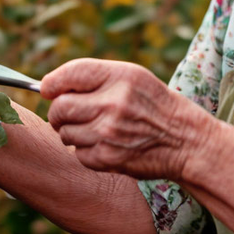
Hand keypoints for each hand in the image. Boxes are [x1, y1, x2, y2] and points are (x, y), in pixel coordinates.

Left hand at [40, 58, 215, 179]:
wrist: (185, 141)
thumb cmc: (154, 105)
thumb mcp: (133, 78)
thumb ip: (94, 78)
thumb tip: (49, 88)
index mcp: (120, 76)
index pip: (68, 75)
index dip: (51, 84)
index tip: (49, 90)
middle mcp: (113, 103)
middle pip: (59, 107)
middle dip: (58, 112)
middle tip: (68, 114)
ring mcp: (109, 133)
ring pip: (64, 133)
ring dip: (72, 132)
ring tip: (94, 129)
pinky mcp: (108, 158)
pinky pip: (77, 153)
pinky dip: (85, 151)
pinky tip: (105, 145)